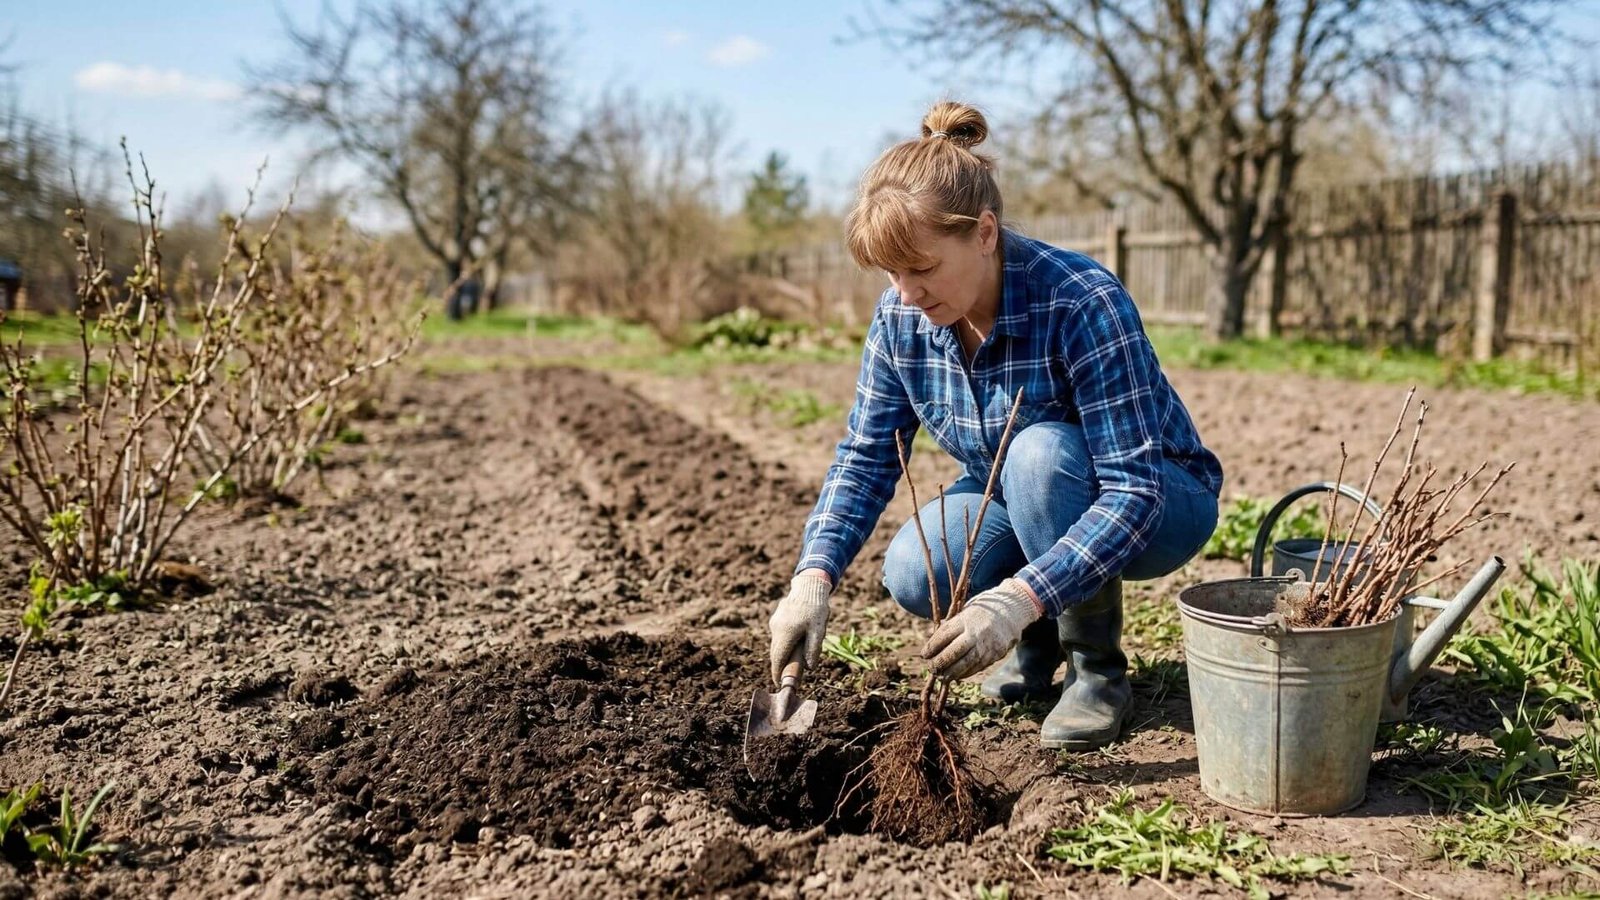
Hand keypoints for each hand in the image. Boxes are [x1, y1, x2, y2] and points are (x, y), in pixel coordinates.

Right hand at [768, 573, 830, 683]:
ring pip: (777, 644)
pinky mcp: (776, 618)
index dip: (777, 673)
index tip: (779, 683)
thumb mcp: (818, 630)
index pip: (777, 659)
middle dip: (780, 665)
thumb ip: (813, 649)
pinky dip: (784, 642)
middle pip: (775, 653)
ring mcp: (775, 623)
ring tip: (796, 656)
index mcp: (786, 634)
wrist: (809, 586)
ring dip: (783, 653)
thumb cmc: (816, 609)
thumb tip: (809, 668)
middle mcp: (776, 629)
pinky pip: (778, 635)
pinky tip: (796, 640)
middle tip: (789, 675)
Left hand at [922, 580, 1042, 679]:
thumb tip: (932, 644)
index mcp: (965, 619)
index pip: (944, 635)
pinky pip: (977, 667)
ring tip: (941, 677)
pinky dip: (964, 673)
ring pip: (965, 663)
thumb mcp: (964, 611)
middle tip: (931, 668)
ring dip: (951, 673)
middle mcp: (976, 632)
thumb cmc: (981, 612)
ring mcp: (986, 645)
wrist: (1011, 611)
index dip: (932, 647)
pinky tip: (956, 676)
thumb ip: (951, 626)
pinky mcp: (995, 654)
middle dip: (940, 663)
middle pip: (954, 652)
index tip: (924, 655)